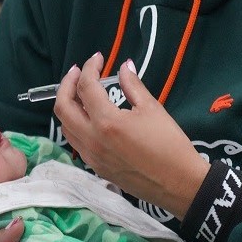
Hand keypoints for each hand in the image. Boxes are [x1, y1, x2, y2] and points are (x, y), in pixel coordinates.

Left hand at [54, 52, 209, 216]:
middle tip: (79, 71)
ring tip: (80, 92)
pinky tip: (89, 117)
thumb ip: (133, 85)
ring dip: (67, 105)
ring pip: (65, 126)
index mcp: (106, 122)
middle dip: (67, 84)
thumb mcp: (152, 109)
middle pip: (63, 107)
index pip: (86, 87)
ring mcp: (91, 156)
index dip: (90, 68)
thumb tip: (124, 66)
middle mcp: (92, 139)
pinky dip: (75, 124)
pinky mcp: (95, 167)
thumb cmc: (169, 144)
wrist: (178, 183)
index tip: (98, 58)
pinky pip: (75, 142)